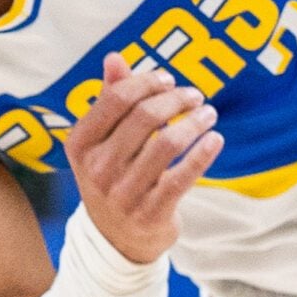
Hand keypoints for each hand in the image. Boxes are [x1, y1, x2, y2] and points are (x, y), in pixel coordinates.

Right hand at [64, 55, 221, 264]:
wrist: (117, 239)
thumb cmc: (115, 175)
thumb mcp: (104, 141)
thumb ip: (111, 99)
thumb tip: (114, 57)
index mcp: (80, 144)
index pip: (116, 99)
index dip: (147, 82)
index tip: (169, 80)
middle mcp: (97, 169)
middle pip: (144, 117)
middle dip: (176, 99)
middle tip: (196, 96)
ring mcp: (123, 193)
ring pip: (167, 144)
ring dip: (195, 122)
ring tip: (209, 114)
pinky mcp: (150, 213)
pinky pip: (183, 176)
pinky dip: (203, 153)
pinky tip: (215, 139)